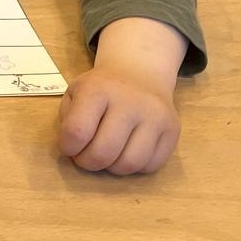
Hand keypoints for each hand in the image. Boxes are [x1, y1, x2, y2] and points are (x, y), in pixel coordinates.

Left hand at [58, 18, 186, 173]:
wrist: (139, 73)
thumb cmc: (101, 89)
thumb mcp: (75, 93)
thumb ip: (68, 120)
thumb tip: (73, 150)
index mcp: (98, 89)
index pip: (77, 132)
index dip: (68, 147)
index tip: (69, 146)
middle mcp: (130, 101)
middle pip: (103, 153)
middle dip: (88, 162)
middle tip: (86, 156)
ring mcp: (155, 116)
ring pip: (129, 163)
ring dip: (112, 167)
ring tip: (108, 154)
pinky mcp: (173, 130)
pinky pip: (151, 166)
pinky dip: (135, 166)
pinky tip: (128, 150)